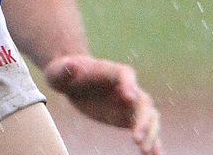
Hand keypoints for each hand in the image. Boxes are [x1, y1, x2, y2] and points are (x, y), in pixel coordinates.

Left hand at [44, 54, 162, 154]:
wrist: (72, 80)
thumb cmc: (65, 72)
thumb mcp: (60, 70)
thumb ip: (66, 69)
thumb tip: (72, 65)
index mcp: (111, 70)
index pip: (126, 74)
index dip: (129, 84)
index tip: (128, 97)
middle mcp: (125, 86)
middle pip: (142, 100)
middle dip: (143, 119)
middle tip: (136, 139)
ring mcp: (129, 103)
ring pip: (149, 116)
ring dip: (151, 133)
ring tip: (146, 151)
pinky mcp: (127, 117)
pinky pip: (145, 129)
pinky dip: (152, 140)